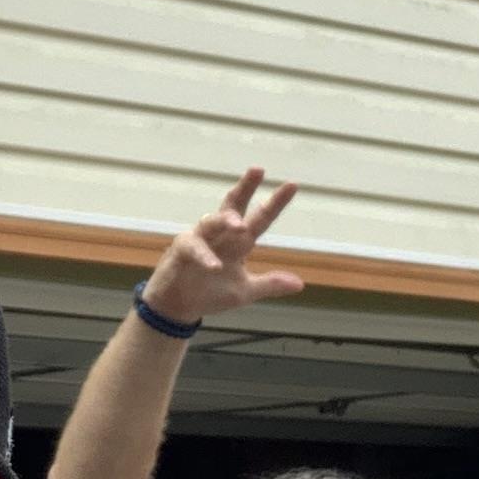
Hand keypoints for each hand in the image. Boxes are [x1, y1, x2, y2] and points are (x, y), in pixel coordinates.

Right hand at [138, 168, 303, 328]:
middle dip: (245, 188)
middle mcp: (220, 235)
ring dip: (225, 221)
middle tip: (258, 170)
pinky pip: (193, 248)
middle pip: (233, 206)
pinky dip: (204, 256)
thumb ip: (270, 284)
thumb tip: (300, 284)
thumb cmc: (210, 292)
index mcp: (238, 242)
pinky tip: (215, 266)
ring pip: (212, 222)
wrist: (178, 307)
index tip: (292, 185)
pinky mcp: (181, 252)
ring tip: (239, 225)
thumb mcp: (245, 291)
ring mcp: (199, 240)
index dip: (274, 203)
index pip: (259, 218)